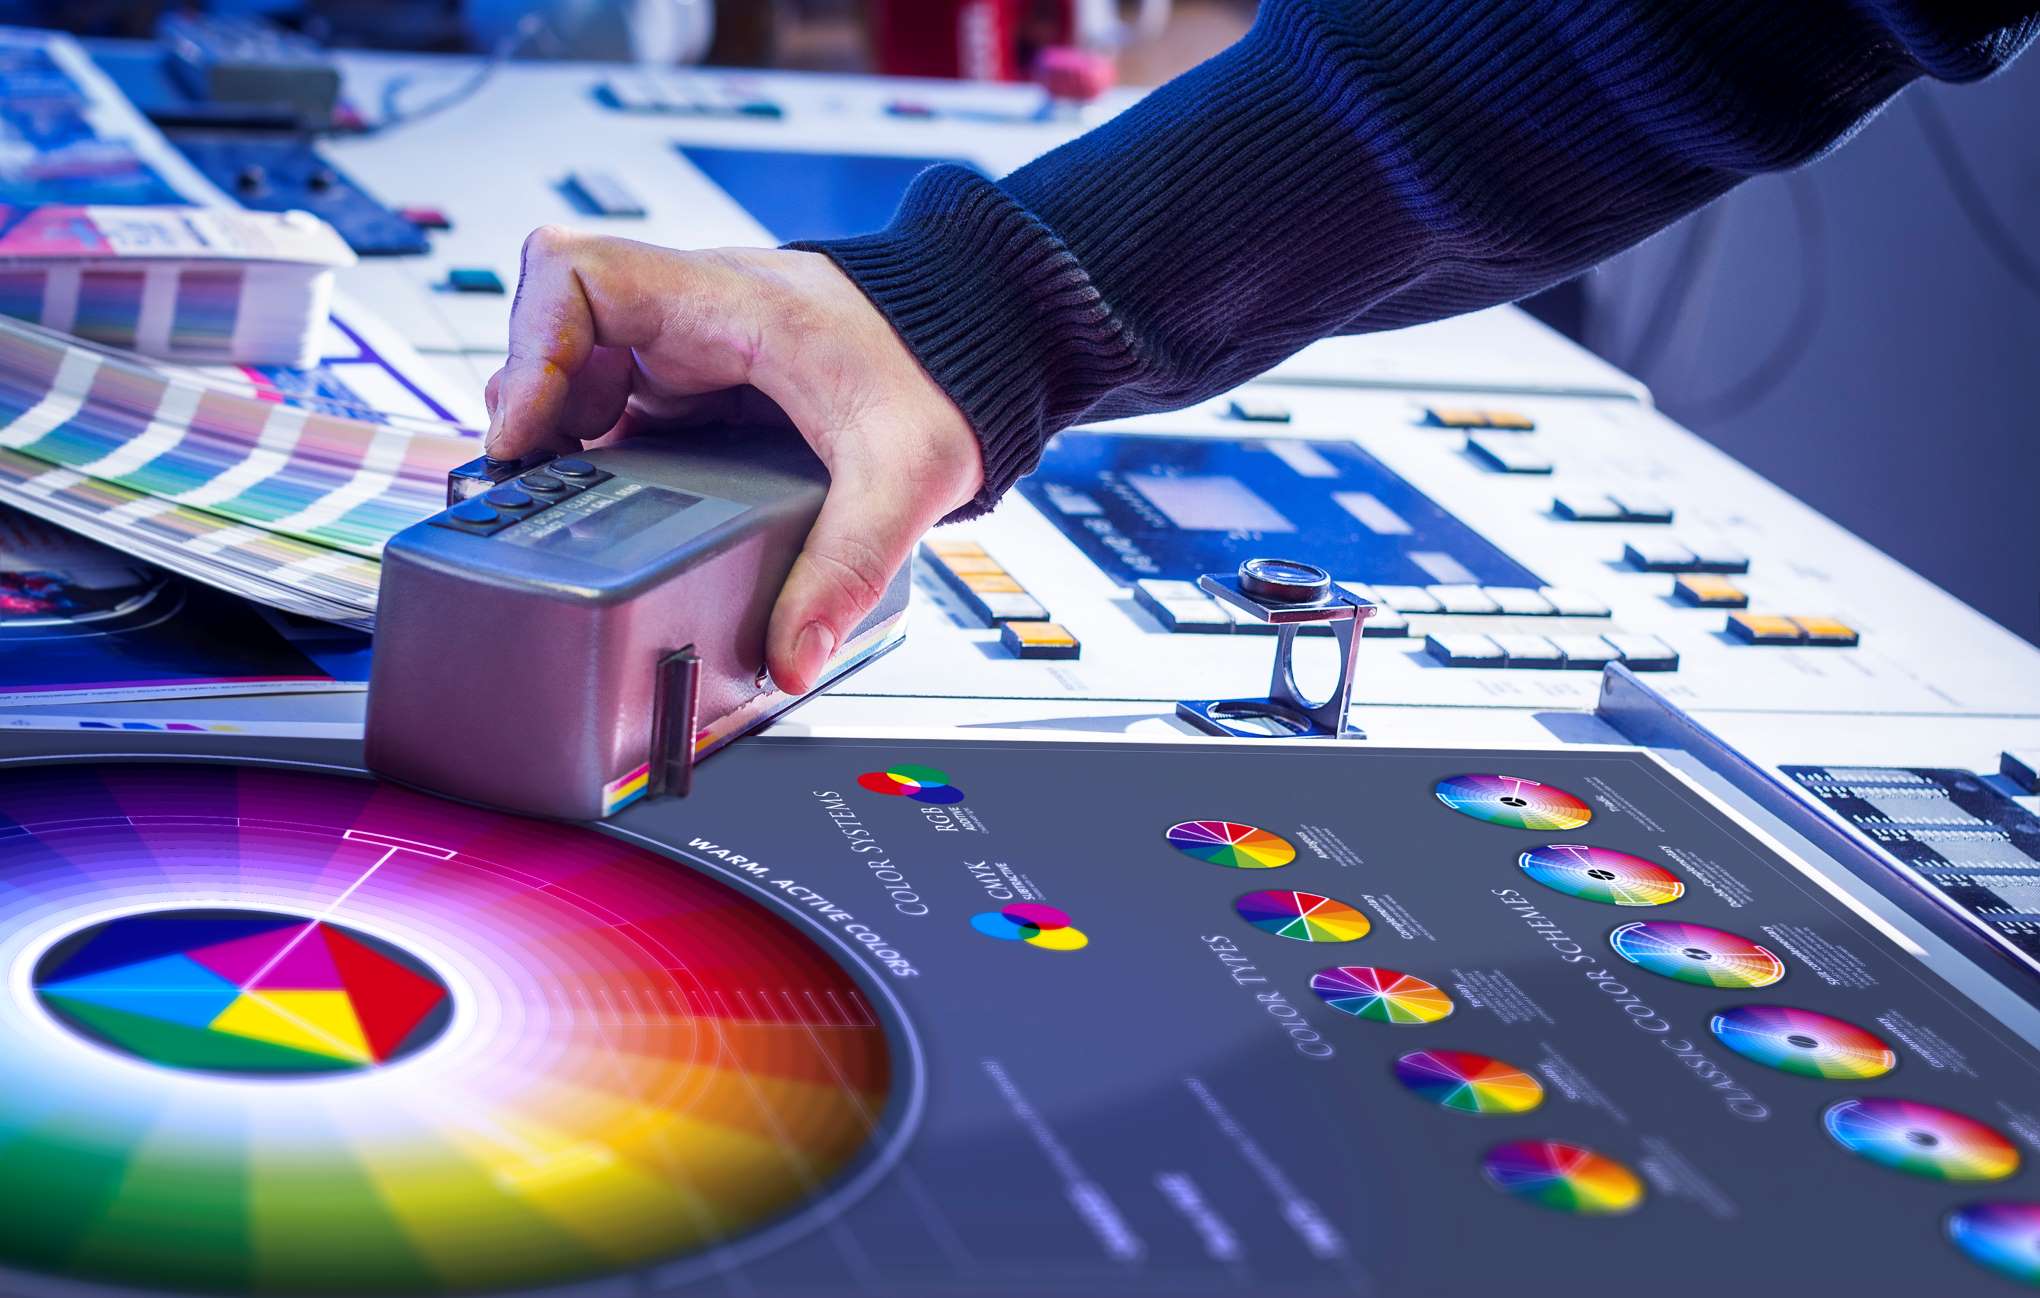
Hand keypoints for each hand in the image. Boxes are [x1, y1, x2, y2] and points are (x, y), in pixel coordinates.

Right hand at [484, 229, 982, 693]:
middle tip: (540, 485)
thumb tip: (792, 657)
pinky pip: (623, 395)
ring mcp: (699, 338)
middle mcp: (702, 308)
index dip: (530, 347)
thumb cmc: (948, 375)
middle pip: (561, 324)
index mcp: (734, 304)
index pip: (581, 273)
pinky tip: (614, 496)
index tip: (524, 433)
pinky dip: (601, 443)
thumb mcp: (906, 479)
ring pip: (584, 362)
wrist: (990, 339)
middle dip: (537, 404)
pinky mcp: (707, 374)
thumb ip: (846, 570)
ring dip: (563, 427)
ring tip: (567, 500)